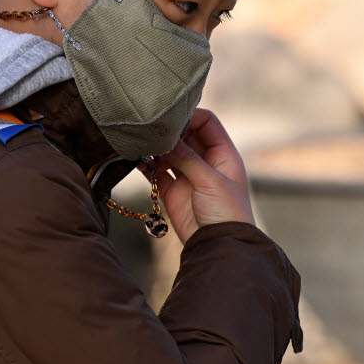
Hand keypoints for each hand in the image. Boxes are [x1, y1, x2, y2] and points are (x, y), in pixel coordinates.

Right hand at [149, 108, 254, 243]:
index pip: (207, 123)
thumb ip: (187, 157)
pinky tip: (137, 158)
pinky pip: (156, 172)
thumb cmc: (227, 212)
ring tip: (144, 144)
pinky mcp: (172, 191)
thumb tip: (165, 139)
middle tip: (153, 130)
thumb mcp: (210, 180)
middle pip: (186, 135)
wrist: (218, 246)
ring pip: (169, 152)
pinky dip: (146, 165)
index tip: (171, 118)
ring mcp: (188, 175)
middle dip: (170, 132)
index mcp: (223, 154)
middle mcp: (205, 161)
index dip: (190, 116)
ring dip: (157, 148)